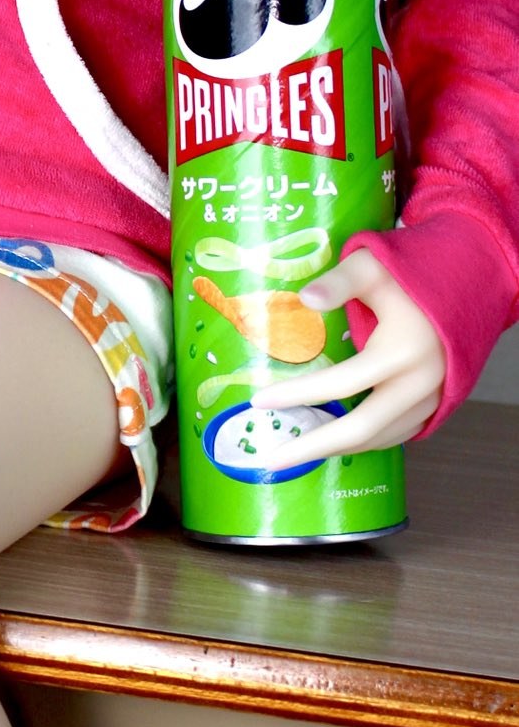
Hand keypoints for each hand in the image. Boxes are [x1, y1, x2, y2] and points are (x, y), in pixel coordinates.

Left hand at [250, 247, 444, 468]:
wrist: (468, 286)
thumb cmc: (415, 274)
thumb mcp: (373, 266)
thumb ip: (339, 282)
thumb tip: (304, 299)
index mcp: (402, 352)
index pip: (341, 384)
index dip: (298, 394)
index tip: (259, 401)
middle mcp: (420, 384)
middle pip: (360, 430)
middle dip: (313, 448)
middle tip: (271, 460)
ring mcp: (432, 399)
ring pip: (380, 439)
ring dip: (337, 448)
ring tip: (296, 451)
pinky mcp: (437, 405)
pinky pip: (397, 434)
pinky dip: (364, 442)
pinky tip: (335, 440)